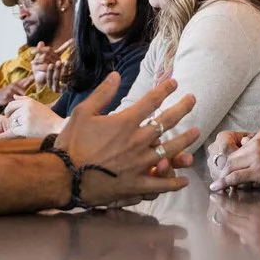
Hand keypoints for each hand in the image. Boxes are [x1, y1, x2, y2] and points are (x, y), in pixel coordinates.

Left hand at [0, 95, 65, 139]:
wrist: (57, 127)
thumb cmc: (48, 116)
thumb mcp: (38, 104)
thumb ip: (25, 99)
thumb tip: (14, 96)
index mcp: (29, 102)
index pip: (11, 104)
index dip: (7, 110)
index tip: (8, 115)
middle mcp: (26, 108)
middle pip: (11, 115)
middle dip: (13, 121)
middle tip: (19, 124)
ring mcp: (26, 118)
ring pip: (13, 123)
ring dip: (17, 127)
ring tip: (27, 127)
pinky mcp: (26, 128)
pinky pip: (15, 131)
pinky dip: (19, 132)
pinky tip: (26, 132)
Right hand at [57, 73, 199, 183]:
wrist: (63, 177)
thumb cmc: (71, 144)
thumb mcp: (82, 113)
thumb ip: (102, 94)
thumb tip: (116, 74)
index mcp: (126, 122)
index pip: (152, 101)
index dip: (165, 89)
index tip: (175, 82)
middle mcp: (138, 141)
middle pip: (168, 121)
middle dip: (183, 107)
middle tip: (192, 100)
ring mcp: (140, 164)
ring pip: (171, 150)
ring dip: (185, 140)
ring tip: (196, 132)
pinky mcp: (136, 184)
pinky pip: (161, 184)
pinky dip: (174, 182)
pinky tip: (184, 180)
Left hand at [206, 131, 259, 191]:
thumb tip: (245, 150)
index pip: (238, 149)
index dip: (231, 162)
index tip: (226, 171)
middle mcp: (256, 143)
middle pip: (232, 158)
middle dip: (224, 170)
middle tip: (219, 181)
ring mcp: (257, 156)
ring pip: (231, 166)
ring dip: (223, 178)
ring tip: (217, 187)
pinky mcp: (259, 169)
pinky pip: (236, 176)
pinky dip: (225, 182)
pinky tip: (218, 188)